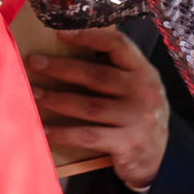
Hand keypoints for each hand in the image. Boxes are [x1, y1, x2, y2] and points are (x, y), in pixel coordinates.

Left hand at [28, 27, 169, 191]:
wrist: (159, 159)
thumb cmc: (137, 116)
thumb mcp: (136, 89)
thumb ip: (115, 72)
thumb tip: (68, 52)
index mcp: (145, 72)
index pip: (118, 45)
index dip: (89, 36)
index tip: (60, 33)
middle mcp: (144, 92)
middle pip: (96, 75)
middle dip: (61, 68)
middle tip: (34, 63)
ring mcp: (137, 119)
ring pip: (89, 106)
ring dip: (57, 99)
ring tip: (33, 94)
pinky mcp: (127, 143)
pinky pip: (88, 136)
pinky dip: (63, 133)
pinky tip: (45, 130)